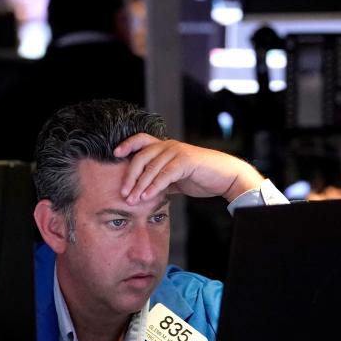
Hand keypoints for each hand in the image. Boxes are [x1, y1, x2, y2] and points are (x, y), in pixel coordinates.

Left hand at [114, 133, 263, 204]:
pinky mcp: (186, 161)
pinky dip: (154, 186)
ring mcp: (177, 152)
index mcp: (165, 146)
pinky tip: (146, 197)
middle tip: (123, 192)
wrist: (226, 177)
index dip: (127, 144)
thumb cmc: (202, 176)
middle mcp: (169, 145)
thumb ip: (162, 180)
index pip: (141, 140)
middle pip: (141, 156)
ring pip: (151, 167)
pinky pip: (165, 174)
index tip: (114, 154)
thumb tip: (146, 192)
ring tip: (132, 200)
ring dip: (139, 185)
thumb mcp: (177, 177)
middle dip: (129, 175)